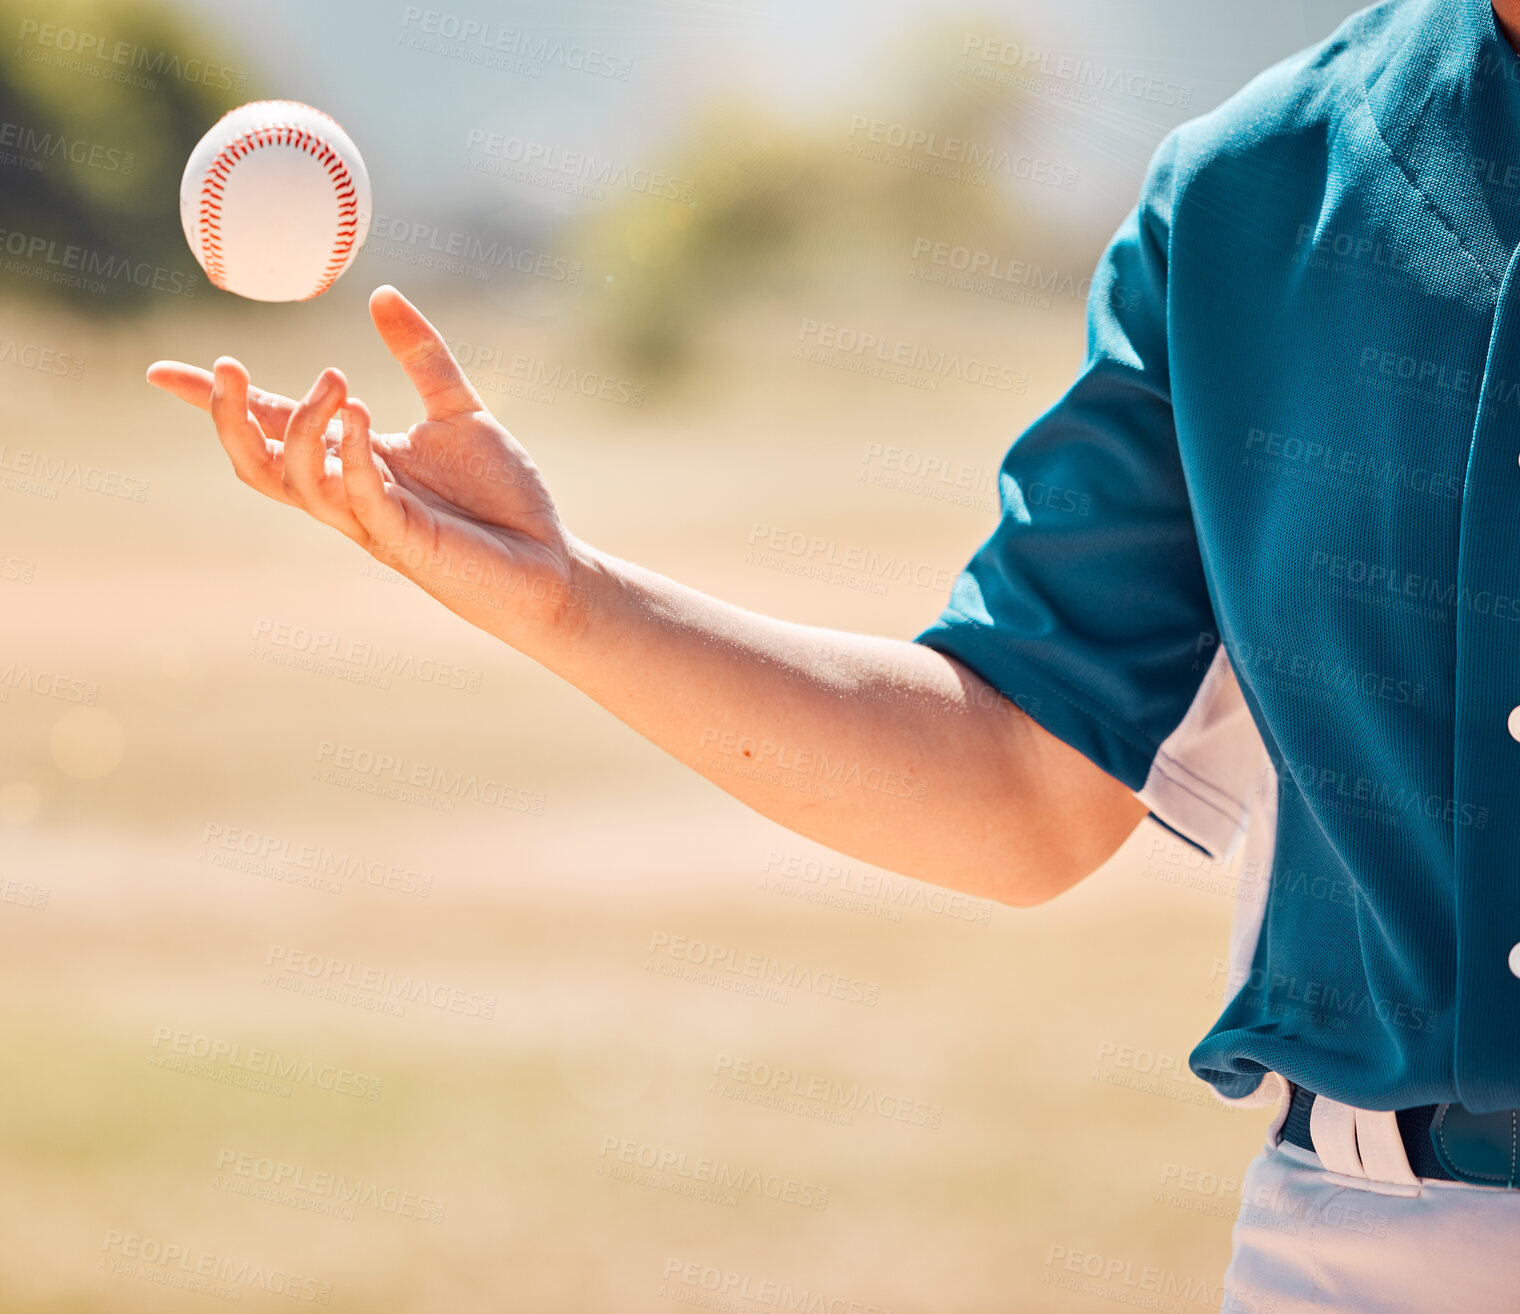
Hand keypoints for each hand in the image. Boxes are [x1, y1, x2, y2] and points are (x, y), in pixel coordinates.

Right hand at [146, 285, 588, 641]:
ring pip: (295, 483)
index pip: (272, 427)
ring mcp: (372, 521)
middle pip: (257, 464)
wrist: (550, 562)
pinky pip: (360, 499)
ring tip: (339, 380)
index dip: (216, 402)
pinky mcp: (406, 541)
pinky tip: (361, 417)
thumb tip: (381, 294)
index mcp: (354, 460)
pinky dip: (351, 455)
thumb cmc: (504, 499)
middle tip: (232, 367)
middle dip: (230, 419)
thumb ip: (423, 358)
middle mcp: (350, 492)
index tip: (161, 372)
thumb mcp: (461, 412)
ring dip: (303, 427)